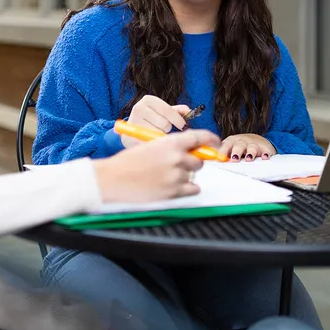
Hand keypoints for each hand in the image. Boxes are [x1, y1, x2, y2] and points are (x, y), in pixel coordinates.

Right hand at [93, 129, 217, 202]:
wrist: (113, 179)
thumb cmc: (128, 163)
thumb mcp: (151, 146)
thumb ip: (171, 147)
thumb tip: (190, 150)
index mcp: (171, 142)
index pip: (200, 137)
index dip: (212, 140)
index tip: (217, 143)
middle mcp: (177, 158)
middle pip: (199, 160)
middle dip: (192, 162)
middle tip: (178, 166)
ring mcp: (177, 176)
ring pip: (194, 175)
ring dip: (185, 176)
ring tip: (166, 177)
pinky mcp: (174, 192)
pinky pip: (193, 189)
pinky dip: (187, 189)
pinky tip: (173, 187)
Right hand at [122, 95, 190, 147]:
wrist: (130, 131)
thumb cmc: (150, 120)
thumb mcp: (163, 112)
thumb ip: (176, 111)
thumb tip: (189, 111)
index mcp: (148, 100)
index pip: (167, 110)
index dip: (178, 119)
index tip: (184, 126)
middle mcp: (139, 108)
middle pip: (164, 123)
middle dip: (167, 129)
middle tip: (163, 129)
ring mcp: (133, 121)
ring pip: (158, 133)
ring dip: (160, 136)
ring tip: (154, 134)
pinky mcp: (131, 135)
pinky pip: (150, 142)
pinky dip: (153, 143)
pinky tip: (150, 140)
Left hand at [220, 134, 275, 161]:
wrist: (255, 140)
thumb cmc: (238, 147)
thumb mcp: (229, 149)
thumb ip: (221, 155)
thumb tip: (208, 162)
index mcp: (231, 142)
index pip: (226, 145)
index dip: (223, 151)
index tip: (220, 157)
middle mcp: (242, 142)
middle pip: (239, 145)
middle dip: (236, 152)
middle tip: (234, 159)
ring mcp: (253, 144)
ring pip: (252, 147)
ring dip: (250, 153)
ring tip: (249, 159)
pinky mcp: (264, 148)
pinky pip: (265, 150)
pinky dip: (265, 153)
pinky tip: (265, 157)